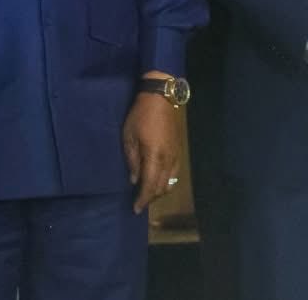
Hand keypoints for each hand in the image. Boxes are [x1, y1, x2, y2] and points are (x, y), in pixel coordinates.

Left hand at [122, 78, 182, 213]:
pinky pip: (174, 174)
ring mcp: (176, 156)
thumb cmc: (140, 115)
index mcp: (155, 157)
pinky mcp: (178, 151)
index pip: (150, 185)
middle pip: (161, 187)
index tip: (135, 209)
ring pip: (170, 182)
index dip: (143, 199)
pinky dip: (166, 182)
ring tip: (147, 193)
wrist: (161, 98)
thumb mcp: (129, 136)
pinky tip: (158, 180)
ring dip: (159, 191)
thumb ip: (132, 160)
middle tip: (139, 202)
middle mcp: (168, 160)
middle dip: (150, 198)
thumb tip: (134, 179)